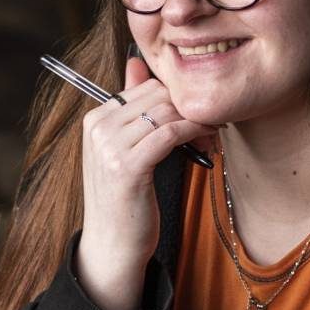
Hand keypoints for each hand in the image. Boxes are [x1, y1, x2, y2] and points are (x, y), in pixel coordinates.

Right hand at [72, 54, 214, 309]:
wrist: (113, 246)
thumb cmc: (125, 199)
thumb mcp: (126, 149)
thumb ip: (133, 109)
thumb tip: (137, 64)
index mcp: (96, 118)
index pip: (145, 87)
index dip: (178, 98)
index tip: (200, 115)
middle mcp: (98, 127)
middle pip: (158, 95)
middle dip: (190, 107)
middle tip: (214, 126)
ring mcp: (109, 146)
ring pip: (167, 112)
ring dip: (198, 121)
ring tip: (212, 137)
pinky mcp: (128, 166)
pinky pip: (170, 133)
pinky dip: (194, 133)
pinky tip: (207, 143)